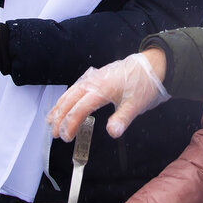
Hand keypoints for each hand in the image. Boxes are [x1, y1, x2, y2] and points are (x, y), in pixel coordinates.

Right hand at [48, 49, 169, 140]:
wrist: (152, 65)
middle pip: (70, 100)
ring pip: (70, 92)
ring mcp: (93, 78)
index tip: (66, 137)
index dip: (71, 124)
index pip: (80, 109)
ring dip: (59, 106)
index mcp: (101, 89)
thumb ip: (122, 119)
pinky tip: (65, 103)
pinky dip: (67, 97)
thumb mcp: (136, 104)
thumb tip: (112, 132)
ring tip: (50, 120)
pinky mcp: (96, 77)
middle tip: (54, 133)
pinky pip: (76, 87)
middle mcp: (93, 82)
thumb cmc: (144, 84)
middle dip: (59, 117)